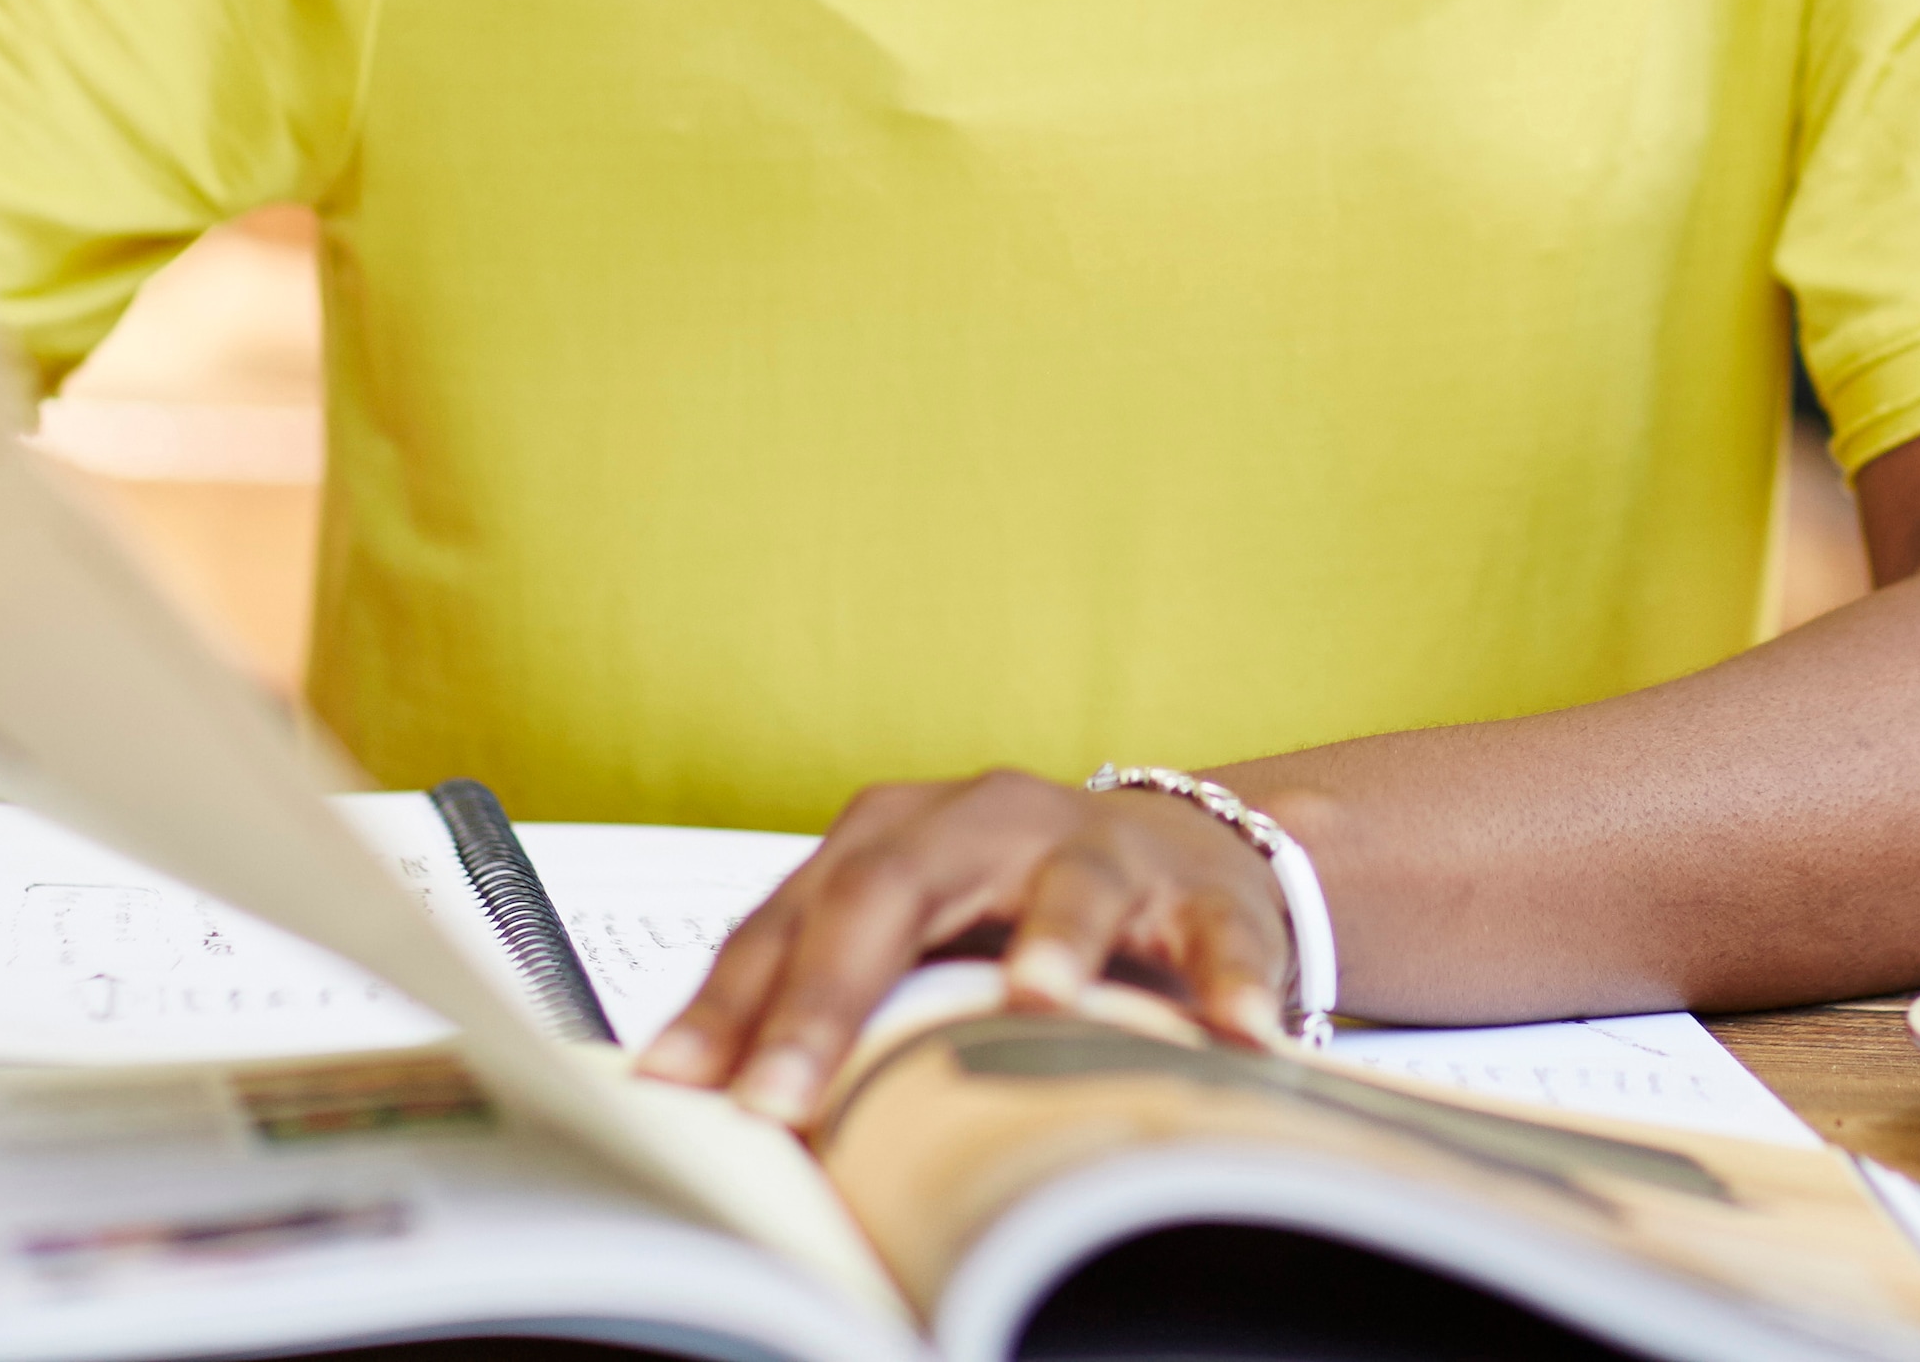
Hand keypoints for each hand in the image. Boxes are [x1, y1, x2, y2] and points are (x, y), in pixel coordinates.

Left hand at [634, 770, 1297, 1121]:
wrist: (1182, 847)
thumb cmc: (1009, 906)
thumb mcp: (907, 938)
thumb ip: (821, 998)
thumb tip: (694, 1098)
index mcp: (890, 837)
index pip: (791, 920)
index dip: (731, 1005)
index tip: (682, 1087)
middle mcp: (982, 822)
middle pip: (891, 892)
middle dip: (830, 998)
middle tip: (782, 1091)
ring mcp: (1095, 849)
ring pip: (1069, 884)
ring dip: (1052, 939)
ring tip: (1037, 998)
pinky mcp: (1200, 890)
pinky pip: (1214, 930)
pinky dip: (1227, 978)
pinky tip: (1237, 1030)